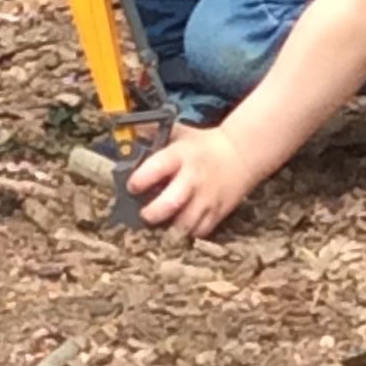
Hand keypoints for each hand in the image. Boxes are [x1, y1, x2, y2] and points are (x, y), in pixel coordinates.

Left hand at [129, 124, 256, 237]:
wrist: (239, 155)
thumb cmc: (203, 146)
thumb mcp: (179, 134)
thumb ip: (152, 134)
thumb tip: (126, 131)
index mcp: (180, 156)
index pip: (157, 168)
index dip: (140, 180)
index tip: (132, 186)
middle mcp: (192, 179)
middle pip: (170, 203)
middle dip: (151, 213)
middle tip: (144, 214)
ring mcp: (206, 199)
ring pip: (184, 224)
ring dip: (168, 228)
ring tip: (161, 224)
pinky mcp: (217, 213)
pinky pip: (199, 232)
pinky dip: (187, 233)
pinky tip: (179, 225)